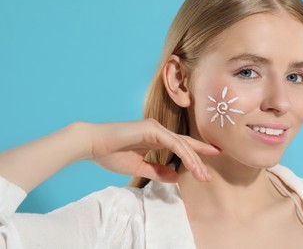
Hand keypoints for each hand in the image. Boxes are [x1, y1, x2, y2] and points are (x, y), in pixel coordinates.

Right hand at [84, 119, 219, 182]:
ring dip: (194, 160)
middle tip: (208, 176)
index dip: (195, 154)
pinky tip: (193, 165)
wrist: (91, 144)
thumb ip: (158, 171)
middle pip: (185, 145)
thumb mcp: (139, 167)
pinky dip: (184, 154)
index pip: (180, 146)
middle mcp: (158, 131)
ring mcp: (156, 128)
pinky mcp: (152, 129)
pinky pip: (173, 142)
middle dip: (199, 159)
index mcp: (155, 139)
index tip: (207, 167)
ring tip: (203, 175)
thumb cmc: (111, 154)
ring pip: (182, 144)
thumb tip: (176, 177)